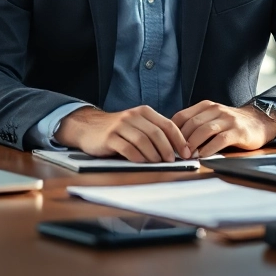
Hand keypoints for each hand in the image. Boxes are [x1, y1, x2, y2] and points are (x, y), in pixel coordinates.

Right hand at [54, 105, 191, 161]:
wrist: (88, 127)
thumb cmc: (117, 130)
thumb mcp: (137, 125)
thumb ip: (153, 132)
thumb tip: (177, 149)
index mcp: (144, 112)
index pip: (168, 125)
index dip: (179, 140)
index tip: (187, 153)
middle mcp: (133, 116)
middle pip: (156, 133)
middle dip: (167, 149)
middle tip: (171, 161)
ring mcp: (120, 126)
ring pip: (143, 141)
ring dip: (153, 155)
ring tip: (157, 163)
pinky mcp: (109, 138)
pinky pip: (127, 148)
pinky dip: (137, 157)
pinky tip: (141, 163)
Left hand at [172, 101, 275, 156]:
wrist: (259, 121)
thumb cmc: (231, 124)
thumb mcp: (212, 118)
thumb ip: (196, 125)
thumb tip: (174, 140)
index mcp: (206, 106)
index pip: (182, 116)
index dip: (172, 131)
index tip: (166, 144)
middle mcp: (216, 110)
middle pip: (192, 124)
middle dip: (181, 140)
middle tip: (175, 153)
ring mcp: (228, 119)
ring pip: (205, 130)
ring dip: (194, 144)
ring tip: (188, 156)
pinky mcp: (238, 131)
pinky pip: (220, 139)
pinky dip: (210, 148)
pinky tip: (204, 156)